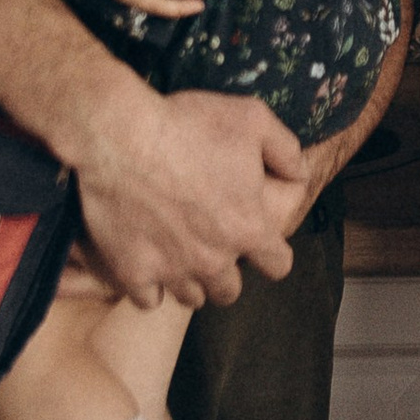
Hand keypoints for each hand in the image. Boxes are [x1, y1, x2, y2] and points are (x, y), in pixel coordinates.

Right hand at [64, 80, 302, 305]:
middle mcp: (214, 260)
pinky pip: (148, 300)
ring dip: (190, 280)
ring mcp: (172, 270)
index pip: (278, 266)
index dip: (271, 255)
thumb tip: (301, 173)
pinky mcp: (132, 272)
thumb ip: (285, 151)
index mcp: (248, 228)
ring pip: (191, 298)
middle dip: (225, 273)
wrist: (118, 136)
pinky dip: (150, 287)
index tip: (257, 242)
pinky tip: (147, 265)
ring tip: (180, 256)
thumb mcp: (252, 119)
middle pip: (230, 291)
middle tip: (211, 246)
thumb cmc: (188, 124)